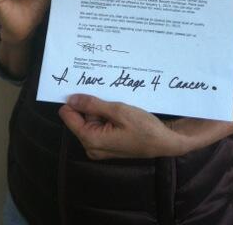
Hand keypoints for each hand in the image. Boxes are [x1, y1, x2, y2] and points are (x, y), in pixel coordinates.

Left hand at [58, 94, 188, 159]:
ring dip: (100, 108)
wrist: (164, 142)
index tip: (81, 85)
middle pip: (79, 117)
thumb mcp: (119, 111)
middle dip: (89, 104)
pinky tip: (118, 109)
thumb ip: (93, 105)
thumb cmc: (144, 128)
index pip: (68, 116)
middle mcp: (91, 146)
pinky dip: (105, 115)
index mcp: (91, 139)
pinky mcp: (107, 144)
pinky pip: (99, 125)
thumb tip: (71, 98)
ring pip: (90, 120)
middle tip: (105, 92)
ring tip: (115, 100)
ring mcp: (99, 147)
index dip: (73, 100)